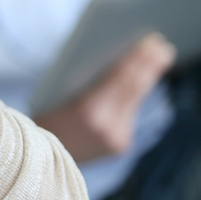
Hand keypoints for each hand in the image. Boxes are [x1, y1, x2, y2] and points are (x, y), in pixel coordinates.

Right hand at [34, 33, 175, 162]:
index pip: (120, 78)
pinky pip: (130, 113)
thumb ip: (86, 78)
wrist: (37, 158)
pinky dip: (135, 95)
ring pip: (136, 100)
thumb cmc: (43, 114)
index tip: (152, 41)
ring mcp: (115, 139)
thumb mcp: (58, 92)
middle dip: (150, 65)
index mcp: (87, 110)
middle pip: (134, 88)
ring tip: (159, 58)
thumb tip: (117, 56)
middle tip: (163, 47)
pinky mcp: (119, 146)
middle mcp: (106, 127)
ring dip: (147, 78)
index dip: (138, 57)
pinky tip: (145, 79)